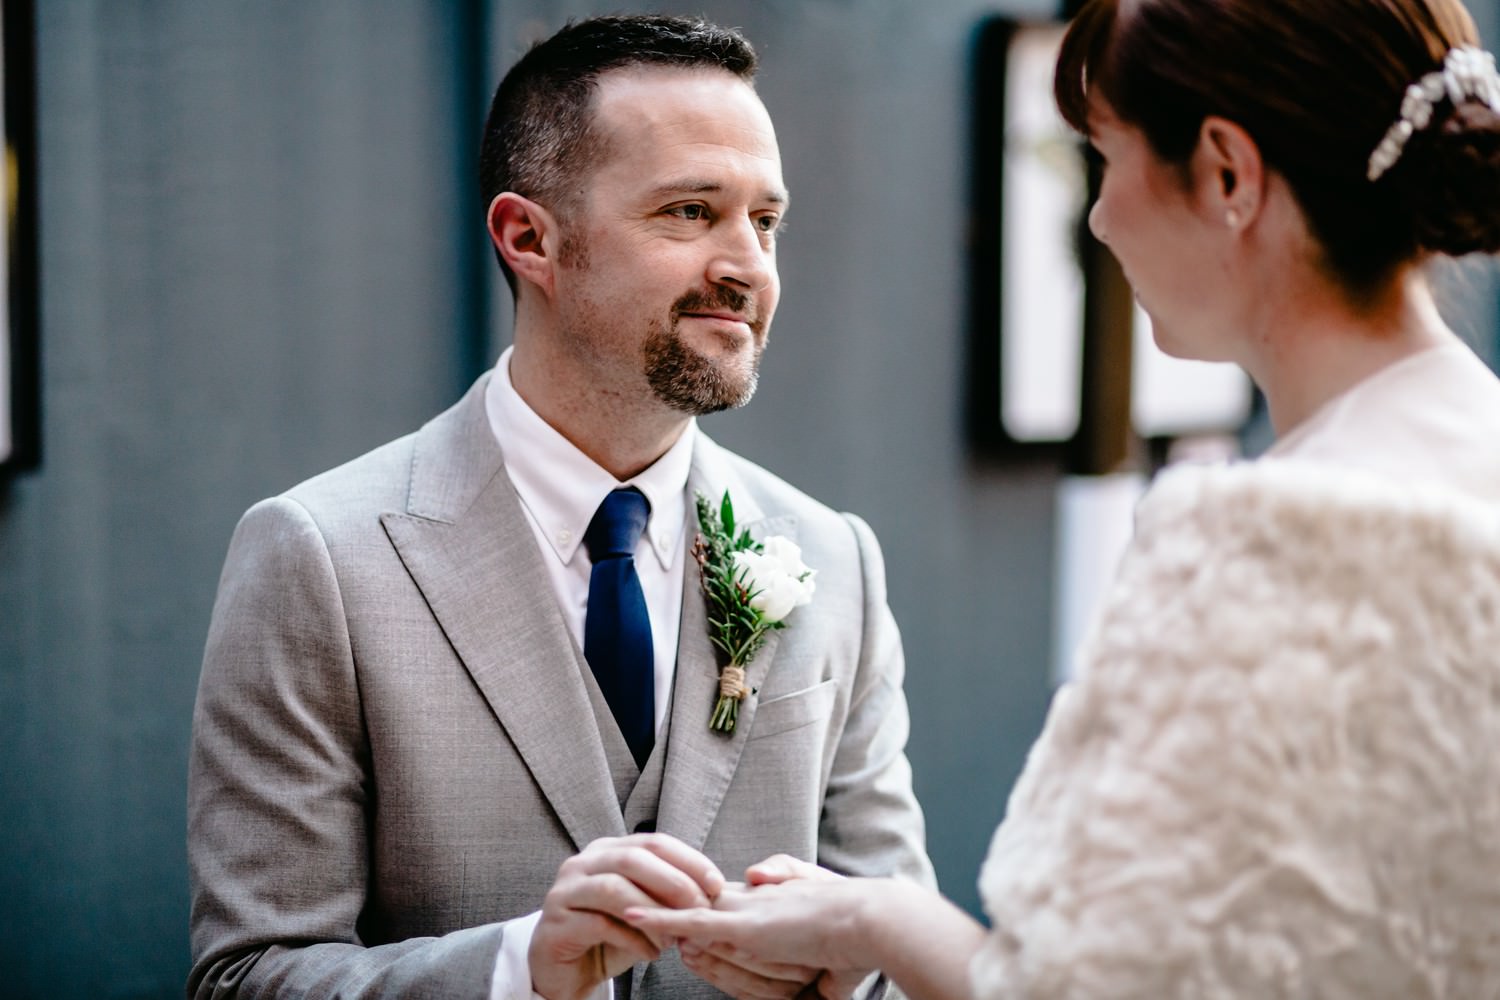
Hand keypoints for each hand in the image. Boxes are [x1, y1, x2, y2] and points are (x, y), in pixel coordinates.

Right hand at [529, 833, 723, 999]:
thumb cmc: (611, 936)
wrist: (567, 971)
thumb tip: (712, 891)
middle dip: (674, 882)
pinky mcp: (556, 921)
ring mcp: (566, 889)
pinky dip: (632, 939)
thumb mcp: (645, 911)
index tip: (716, 883)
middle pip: (634, 858)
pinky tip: (651, 954)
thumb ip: (668, 895)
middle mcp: (584, 861)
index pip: (654, 842)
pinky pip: (599, 924)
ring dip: (653, 913)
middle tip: (700, 909)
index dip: (688, 860)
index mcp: (608, 850)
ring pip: (615, 888)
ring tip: (674, 938)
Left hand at [626, 855, 879, 994]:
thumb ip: (790, 909)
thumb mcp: (819, 927)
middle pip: (700, 903)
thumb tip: (760, 885)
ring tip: (617, 904)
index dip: (693, 900)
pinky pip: (691, 922)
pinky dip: (660, 919)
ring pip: (690, 914)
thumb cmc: (854, 932)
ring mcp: (745, 911)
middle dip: (663, 901)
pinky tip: (631, 916)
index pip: (722, 901)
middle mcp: (752, 900)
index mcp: (769, 901)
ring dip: (655, 912)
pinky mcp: (743, 925)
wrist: (870, 924)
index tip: (666, 900)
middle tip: (626, 898)